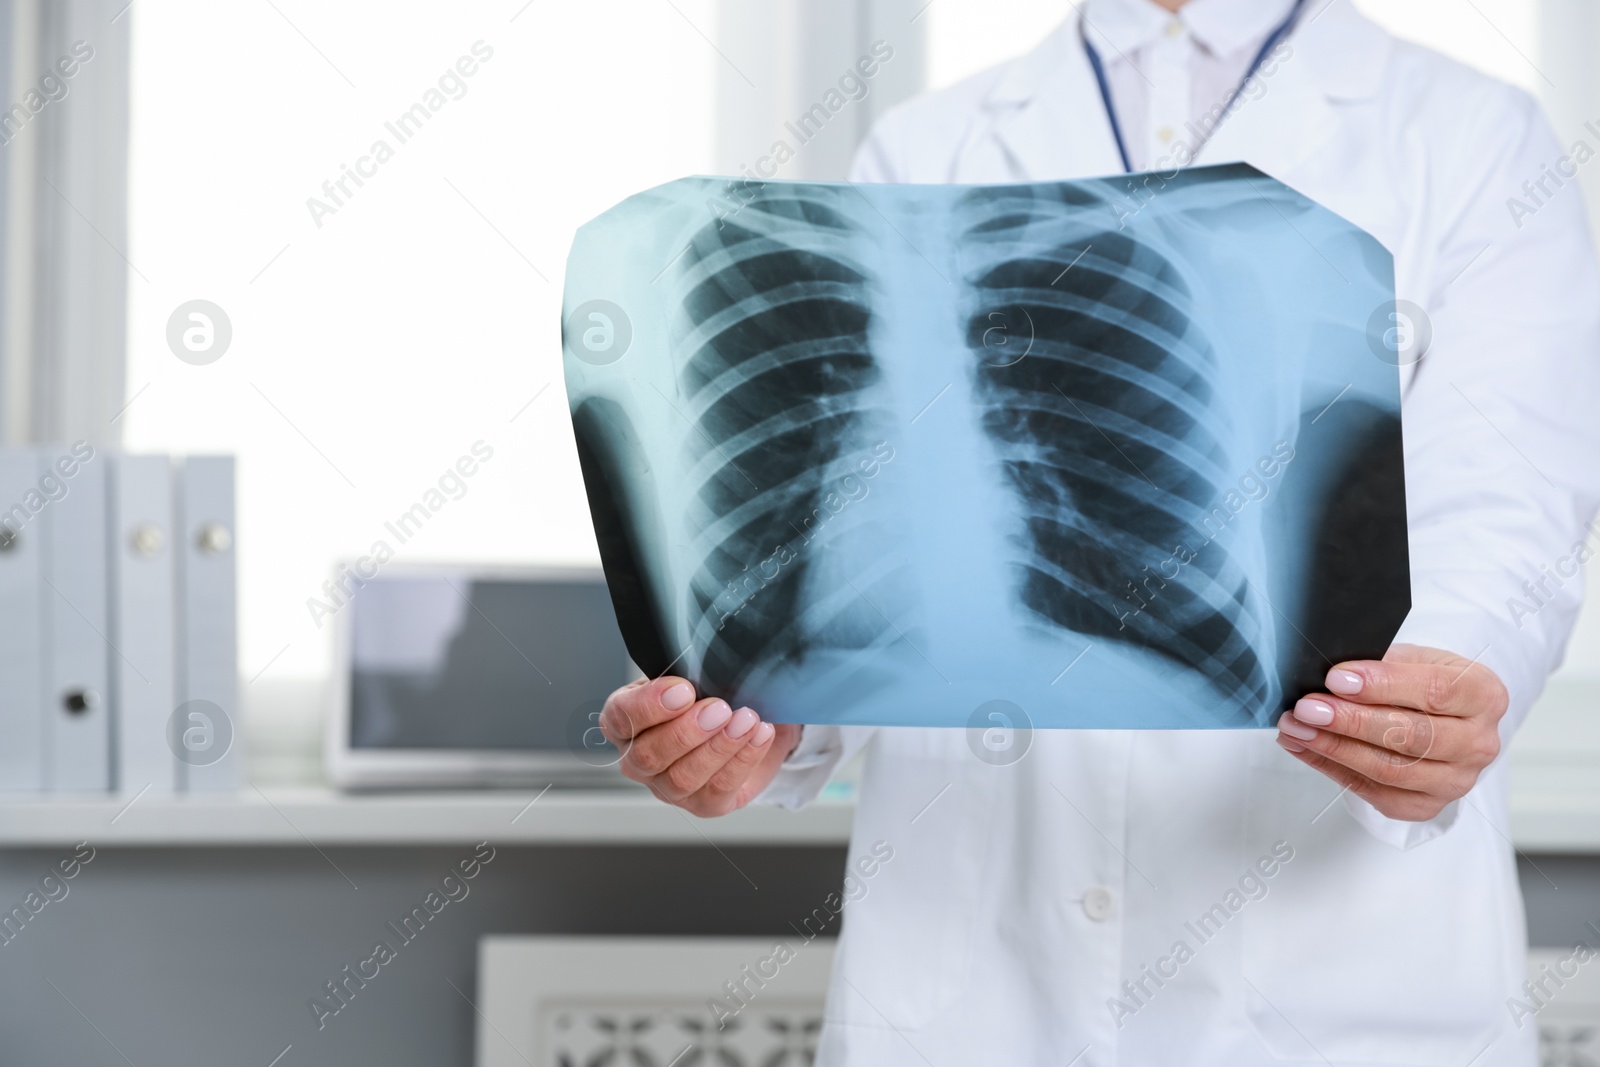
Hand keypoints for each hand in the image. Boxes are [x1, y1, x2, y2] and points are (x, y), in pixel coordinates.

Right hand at [598, 676, 801, 816]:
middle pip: (648, 755)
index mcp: (626, 722)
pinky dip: (743, 759)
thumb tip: (702, 666)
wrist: (749, 718)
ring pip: (682, 778)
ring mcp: (668, 788)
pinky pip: (718, 789)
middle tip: (720, 708)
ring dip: (718, 747)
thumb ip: (688, 673)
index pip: (620, 717)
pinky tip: (759, 735)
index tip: (684, 690)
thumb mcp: (693, 674)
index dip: (649, 706)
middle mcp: (639, 760)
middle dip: (686, 731)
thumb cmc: (711, 693)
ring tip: (745, 720)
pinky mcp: (704, 805)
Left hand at [1275, 644, 1507, 821]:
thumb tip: (1330, 677)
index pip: (1436, 691)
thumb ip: (1380, 664)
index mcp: (1484, 695)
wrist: (1440, 715)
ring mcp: (1455, 780)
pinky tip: (1303, 747)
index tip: (1336, 679)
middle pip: (1411, 736)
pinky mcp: (1425, 805)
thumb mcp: (1413, 658)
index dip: (1383, 685)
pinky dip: (1331, 768)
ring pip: (1389, 770)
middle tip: (1306, 707)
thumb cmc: (1422, 680)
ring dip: (1333, 748)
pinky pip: (1373, 791)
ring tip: (1295, 727)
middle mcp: (1478, 743)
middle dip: (1350, 721)